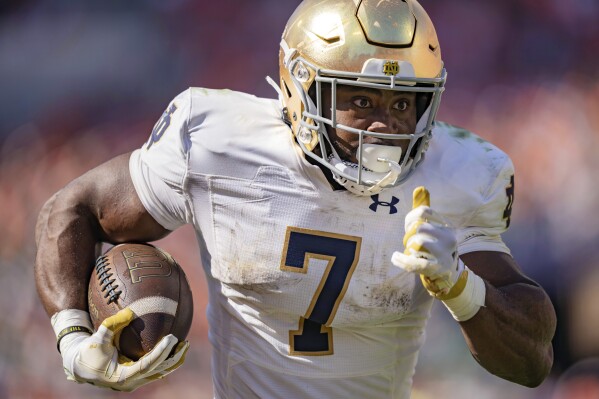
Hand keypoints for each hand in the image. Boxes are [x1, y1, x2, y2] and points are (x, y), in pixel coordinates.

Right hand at [59, 308, 188, 391]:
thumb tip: (131, 311)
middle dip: (174, 357)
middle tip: (184, 342)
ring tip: (185, 344)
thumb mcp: (98, 337)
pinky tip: (174, 347)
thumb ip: (113, 324)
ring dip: (173, 360)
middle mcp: (131, 382)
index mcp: (122, 376)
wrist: (80, 366)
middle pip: (158, 371)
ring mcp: (135, 382)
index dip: (161, 352)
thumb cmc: (89, 351)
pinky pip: (156, 370)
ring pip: (160, 372)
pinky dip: (166, 359)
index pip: (147, 365)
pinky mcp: (137, 378)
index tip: (172, 338)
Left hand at [391, 186, 463, 297]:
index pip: (424, 211)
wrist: (446, 275)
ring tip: (410, 252)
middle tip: (409, 242)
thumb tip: (420, 187)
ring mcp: (445, 254)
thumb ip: (423, 208)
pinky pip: (415, 263)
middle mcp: (449, 238)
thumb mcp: (431, 226)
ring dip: (408, 247)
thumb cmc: (434, 246)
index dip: (410, 218)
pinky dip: (402, 260)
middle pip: (419, 227)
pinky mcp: (437, 269)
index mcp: (447, 225)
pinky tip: (395, 258)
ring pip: (417, 243)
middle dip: (408, 234)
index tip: (408, 226)